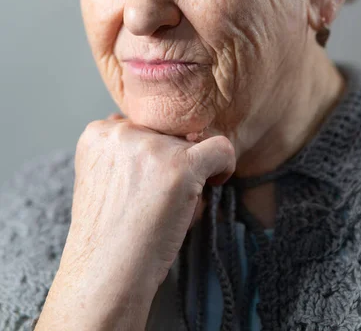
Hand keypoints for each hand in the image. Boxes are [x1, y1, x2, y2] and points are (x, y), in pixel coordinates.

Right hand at [42, 113, 234, 328]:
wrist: (107, 273)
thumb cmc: (106, 235)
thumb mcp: (99, 179)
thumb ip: (122, 151)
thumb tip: (164, 135)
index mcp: (98, 133)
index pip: (139, 125)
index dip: (148, 154)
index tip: (148, 181)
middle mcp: (123, 133)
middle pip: (166, 132)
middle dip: (169, 159)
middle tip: (162, 195)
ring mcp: (153, 148)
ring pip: (191, 142)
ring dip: (190, 168)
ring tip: (175, 202)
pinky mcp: (181, 166)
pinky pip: (220, 147)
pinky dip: (224, 163)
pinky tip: (216, 181)